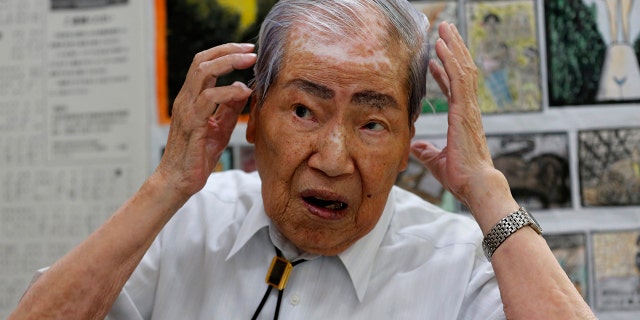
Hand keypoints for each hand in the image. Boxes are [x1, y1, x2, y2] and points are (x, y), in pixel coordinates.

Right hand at [156, 43, 256, 198]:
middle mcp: (186, 100)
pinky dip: (229, 91)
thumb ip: (229, 109)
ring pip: (204, 73)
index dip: (224, 53)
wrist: (177, 181)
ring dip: (229, 63)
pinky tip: (243, 92)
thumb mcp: (219, 129)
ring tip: (249, 62)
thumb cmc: (197, 157)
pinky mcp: (192, 123)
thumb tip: (244, 89)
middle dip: (228, 51)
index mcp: (191, 99)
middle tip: (250, 50)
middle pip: (202, 61)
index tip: (247, 51)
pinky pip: (209, 98)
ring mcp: (187, 110)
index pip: (203, 64)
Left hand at [410, 22, 513, 224]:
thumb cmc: (460, 176)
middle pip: (462, 71)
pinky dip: (450, 60)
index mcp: (462, 118)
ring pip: (462, 69)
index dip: (446, 71)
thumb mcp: (436, 161)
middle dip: (453, 49)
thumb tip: (415, 148)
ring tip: (445, 29)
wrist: (475, 184)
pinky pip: (458, 78)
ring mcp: (468, 108)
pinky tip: (442, 47)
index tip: (437, 58)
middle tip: (446, 30)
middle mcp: (467, 109)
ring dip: (453, 47)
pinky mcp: (465, 109)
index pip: (454, 88)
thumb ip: (426, 152)